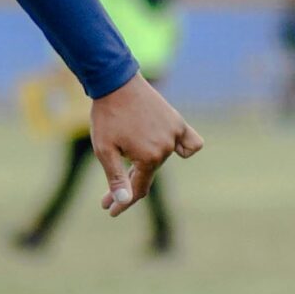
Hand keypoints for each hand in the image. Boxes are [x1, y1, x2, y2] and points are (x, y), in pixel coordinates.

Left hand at [86, 75, 202, 214]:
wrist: (116, 83)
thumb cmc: (107, 117)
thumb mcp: (105, 150)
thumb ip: (117, 177)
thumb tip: (126, 202)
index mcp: (149, 158)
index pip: (139, 190)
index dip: (123, 203)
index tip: (109, 211)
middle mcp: (166, 149)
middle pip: (148, 175)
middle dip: (127, 185)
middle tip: (106, 197)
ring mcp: (174, 134)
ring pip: (160, 159)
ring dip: (144, 164)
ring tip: (126, 164)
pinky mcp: (177, 121)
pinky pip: (189, 143)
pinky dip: (182, 148)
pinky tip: (171, 152)